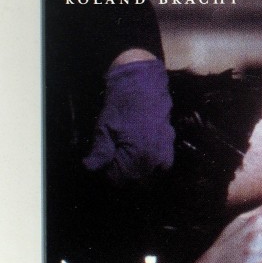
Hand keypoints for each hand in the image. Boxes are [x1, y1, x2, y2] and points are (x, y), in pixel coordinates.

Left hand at [83, 56, 174, 181]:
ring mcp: (165, 149)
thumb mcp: (104, 128)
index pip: (120, 179)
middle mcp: (154, 157)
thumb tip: (90, 168)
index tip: (104, 162)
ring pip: (151, 172)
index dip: (109, 173)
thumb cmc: (121, 106)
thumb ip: (100, 152)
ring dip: (140, 169)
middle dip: (125, 173)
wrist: (143, 83)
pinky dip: (155, 162)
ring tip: (129, 157)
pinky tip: (145, 152)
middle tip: (115, 158)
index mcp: (137, 156)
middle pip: (137, 179)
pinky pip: (165, 162)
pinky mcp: (170, 140)